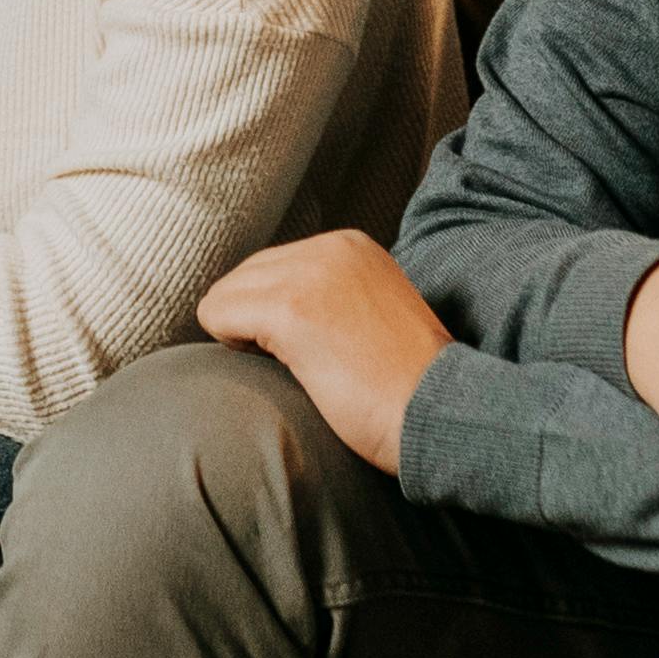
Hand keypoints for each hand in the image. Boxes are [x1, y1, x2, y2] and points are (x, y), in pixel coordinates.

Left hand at [197, 233, 455, 474]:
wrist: (441, 411)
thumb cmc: (408, 386)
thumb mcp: (374, 315)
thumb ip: (332, 298)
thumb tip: (268, 313)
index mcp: (352, 245)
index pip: (274, 266)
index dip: (275, 314)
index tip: (311, 350)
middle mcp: (330, 247)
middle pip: (246, 276)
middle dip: (253, 321)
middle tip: (293, 365)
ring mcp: (310, 275)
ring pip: (226, 295)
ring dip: (241, 335)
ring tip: (288, 370)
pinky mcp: (290, 310)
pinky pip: (217, 313)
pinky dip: (228, 343)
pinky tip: (270, 369)